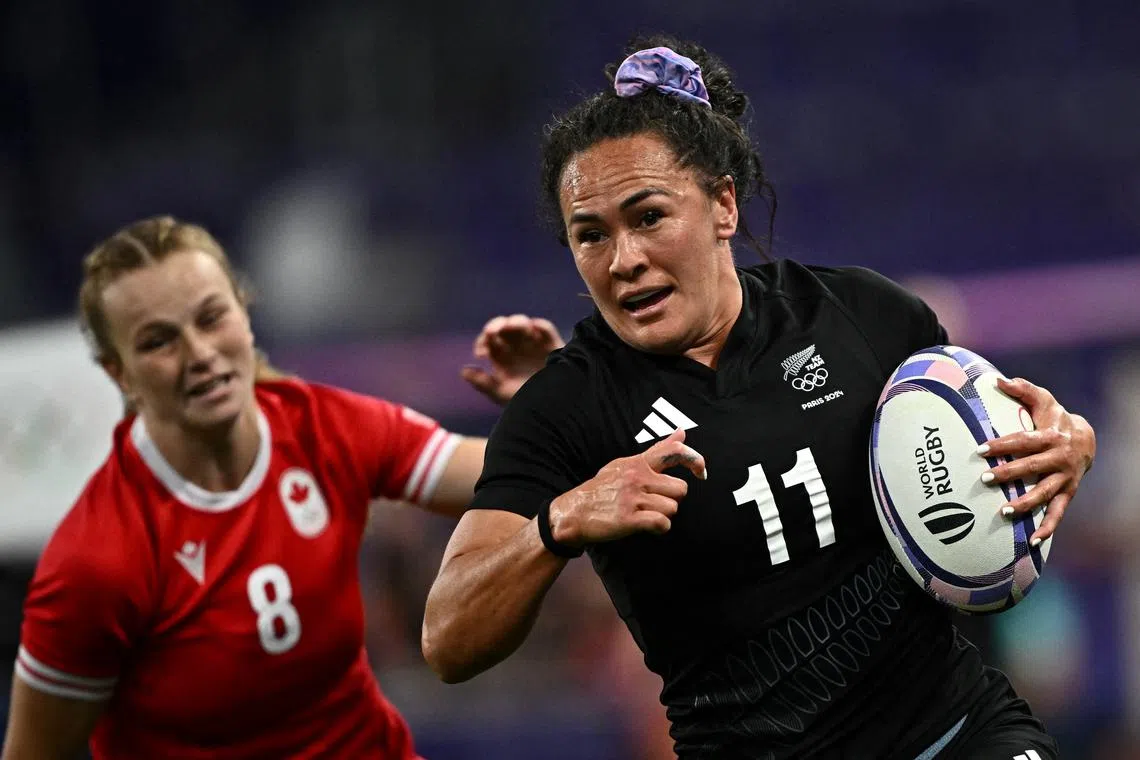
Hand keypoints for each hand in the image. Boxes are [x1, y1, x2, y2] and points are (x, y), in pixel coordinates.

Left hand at [461, 314, 565, 405]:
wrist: (553, 408)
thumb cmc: (525, 401)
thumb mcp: (501, 394)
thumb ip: (483, 383)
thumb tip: (464, 371)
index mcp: (502, 355)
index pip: (489, 340)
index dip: (483, 341)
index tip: (481, 353)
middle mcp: (516, 346)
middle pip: (504, 327)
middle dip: (497, 325)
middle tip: (492, 332)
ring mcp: (534, 343)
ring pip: (522, 324)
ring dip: (516, 322)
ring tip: (512, 327)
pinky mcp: (552, 344)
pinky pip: (545, 329)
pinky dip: (539, 326)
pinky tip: (532, 330)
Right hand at [548, 429, 705, 547]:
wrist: (574, 511)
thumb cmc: (602, 488)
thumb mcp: (626, 464)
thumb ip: (657, 451)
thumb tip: (682, 433)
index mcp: (638, 463)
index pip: (674, 453)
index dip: (695, 460)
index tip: (701, 472)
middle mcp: (637, 478)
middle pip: (680, 489)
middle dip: (672, 499)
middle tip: (655, 502)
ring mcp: (633, 498)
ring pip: (672, 508)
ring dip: (664, 514)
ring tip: (646, 513)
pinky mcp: (629, 519)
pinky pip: (662, 523)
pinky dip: (659, 528)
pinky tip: (648, 526)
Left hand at [978, 376, 1095, 544]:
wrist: (1087, 439)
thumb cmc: (1055, 418)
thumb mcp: (1043, 401)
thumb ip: (1022, 390)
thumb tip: (997, 380)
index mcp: (1050, 436)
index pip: (1023, 441)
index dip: (1002, 444)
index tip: (980, 450)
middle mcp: (1059, 459)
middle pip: (1032, 467)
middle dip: (1009, 474)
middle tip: (985, 479)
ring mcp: (1064, 479)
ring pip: (1044, 493)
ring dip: (1025, 504)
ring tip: (1004, 512)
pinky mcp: (1067, 494)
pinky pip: (1058, 513)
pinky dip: (1047, 528)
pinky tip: (1032, 541)